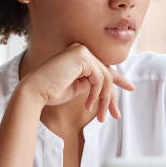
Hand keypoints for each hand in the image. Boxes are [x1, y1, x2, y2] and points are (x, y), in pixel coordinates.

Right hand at [20, 43, 134, 122]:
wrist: (35, 92)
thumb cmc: (50, 92)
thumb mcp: (75, 87)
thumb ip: (89, 83)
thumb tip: (104, 87)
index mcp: (79, 56)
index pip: (103, 68)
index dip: (118, 79)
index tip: (131, 88)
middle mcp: (82, 50)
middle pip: (106, 74)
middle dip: (111, 97)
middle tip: (116, 115)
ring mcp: (82, 50)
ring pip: (105, 78)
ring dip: (104, 100)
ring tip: (100, 116)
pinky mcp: (82, 56)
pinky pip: (100, 78)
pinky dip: (97, 95)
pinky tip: (89, 106)